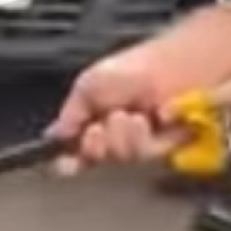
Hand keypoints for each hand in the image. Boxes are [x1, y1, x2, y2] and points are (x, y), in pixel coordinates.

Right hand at [47, 47, 191, 174]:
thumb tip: (55, 136)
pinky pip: (146, 156)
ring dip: (122, 137)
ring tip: (132, 117)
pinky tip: (153, 119)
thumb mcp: (88, 85)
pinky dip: (146, 137)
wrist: (175, 68)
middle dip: (95, 146)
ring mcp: (138, 142)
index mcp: (90, 119)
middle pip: (93, 159)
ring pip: (119, 158)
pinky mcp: (163, 147)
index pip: (71, 148)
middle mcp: (112, 134)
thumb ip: (68, 115)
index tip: (67, 162)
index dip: (67, 160)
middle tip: (99, 129)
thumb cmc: (134, 69)